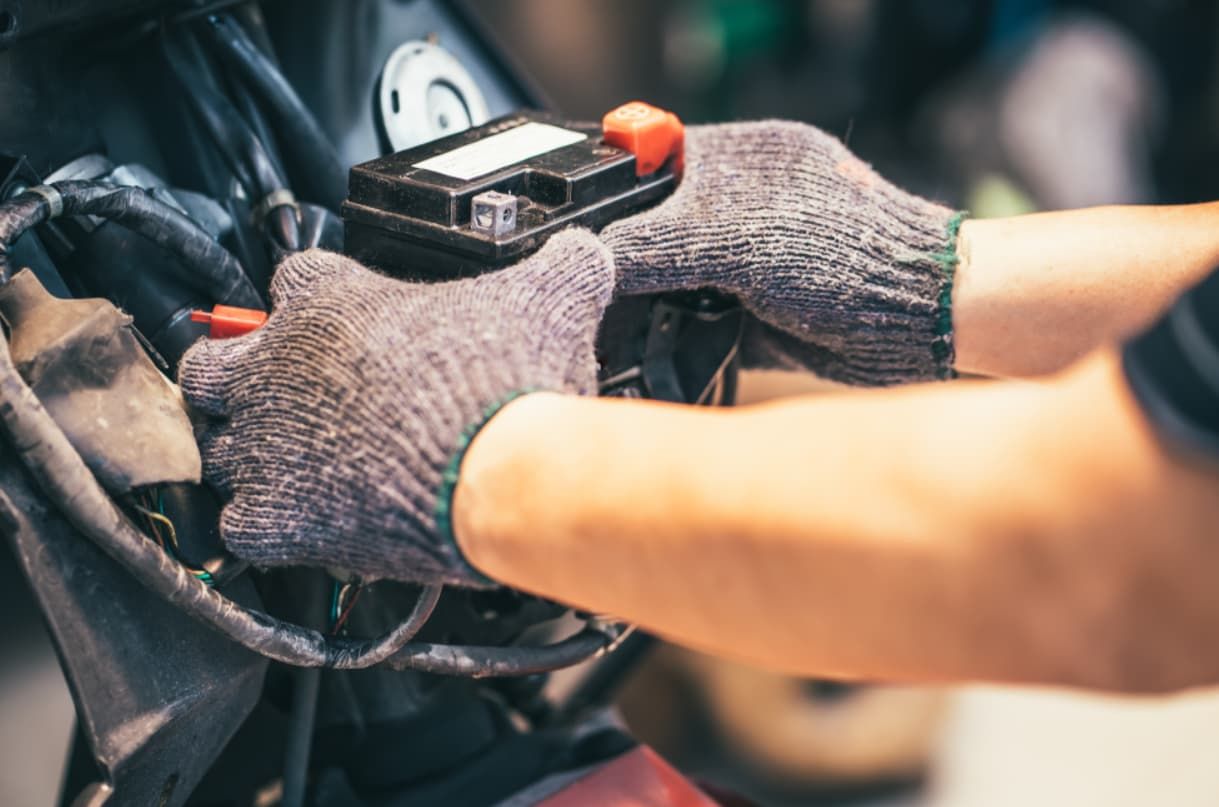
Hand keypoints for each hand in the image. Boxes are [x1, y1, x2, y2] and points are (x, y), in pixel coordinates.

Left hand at [177, 230, 613, 585]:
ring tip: (299, 468)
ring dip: (251, 457)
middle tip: (283, 396)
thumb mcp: (549, 298)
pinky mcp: (272, 516)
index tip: (337, 320)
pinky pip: (238, 525)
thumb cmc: (507, 385)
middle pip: (211, 360)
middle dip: (238, 376)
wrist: (500, 472)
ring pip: (218, 447)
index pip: (291, 278)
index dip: (314, 299)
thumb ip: (562, 265)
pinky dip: (264, 528)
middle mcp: (278, 367)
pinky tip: (302, 527)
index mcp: (330, 301)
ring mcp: (265, 445)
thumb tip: (587, 252)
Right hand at [601, 121, 963, 385]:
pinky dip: (675, 339)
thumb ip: (658, 243)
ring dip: (650, 304)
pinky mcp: (756, 317)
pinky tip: (656, 347)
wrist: (917, 322)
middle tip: (596, 285)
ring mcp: (751, 264)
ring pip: (674, 280)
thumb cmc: (848, 255)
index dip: (618, 196)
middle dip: (631, 258)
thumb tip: (593, 259)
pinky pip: (695, 325)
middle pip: (659, 228)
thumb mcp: (737, 241)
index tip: (584, 230)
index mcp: (745, 161)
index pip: (657, 167)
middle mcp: (745, 209)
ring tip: (621, 321)